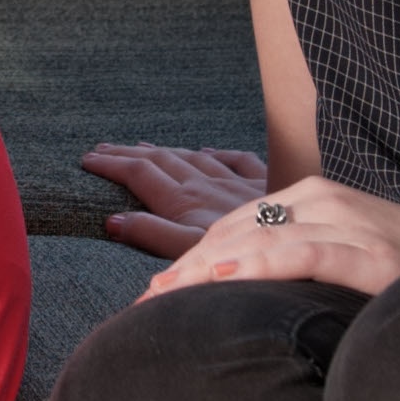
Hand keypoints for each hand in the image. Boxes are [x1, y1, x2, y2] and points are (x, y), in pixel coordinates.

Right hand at [81, 140, 267, 256]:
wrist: (312, 239)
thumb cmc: (253, 254)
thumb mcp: (195, 252)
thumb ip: (155, 236)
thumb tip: (113, 223)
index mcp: (188, 204)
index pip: (140, 176)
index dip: (111, 166)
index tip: (86, 159)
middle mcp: (209, 186)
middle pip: (160, 162)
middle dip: (127, 154)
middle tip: (101, 148)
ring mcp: (239, 182)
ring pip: (193, 157)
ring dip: (163, 151)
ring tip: (142, 146)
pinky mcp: (268, 183)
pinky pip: (236, 160)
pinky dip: (215, 154)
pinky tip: (210, 151)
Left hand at [141, 172, 399, 301]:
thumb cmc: (398, 263)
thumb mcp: (338, 248)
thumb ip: (295, 256)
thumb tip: (239, 285)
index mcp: (311, 198)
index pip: (235, 224)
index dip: (190, 255)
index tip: (153, 290)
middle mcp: (324, 202)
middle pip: (237, 230)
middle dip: (187, 266)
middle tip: (146, 301)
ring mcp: (348, 223)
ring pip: (260, 238)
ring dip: (207, 267)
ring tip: (166, 293)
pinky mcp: (370, 252)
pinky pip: (305, 254)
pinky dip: (261, 264)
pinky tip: (226, 277)